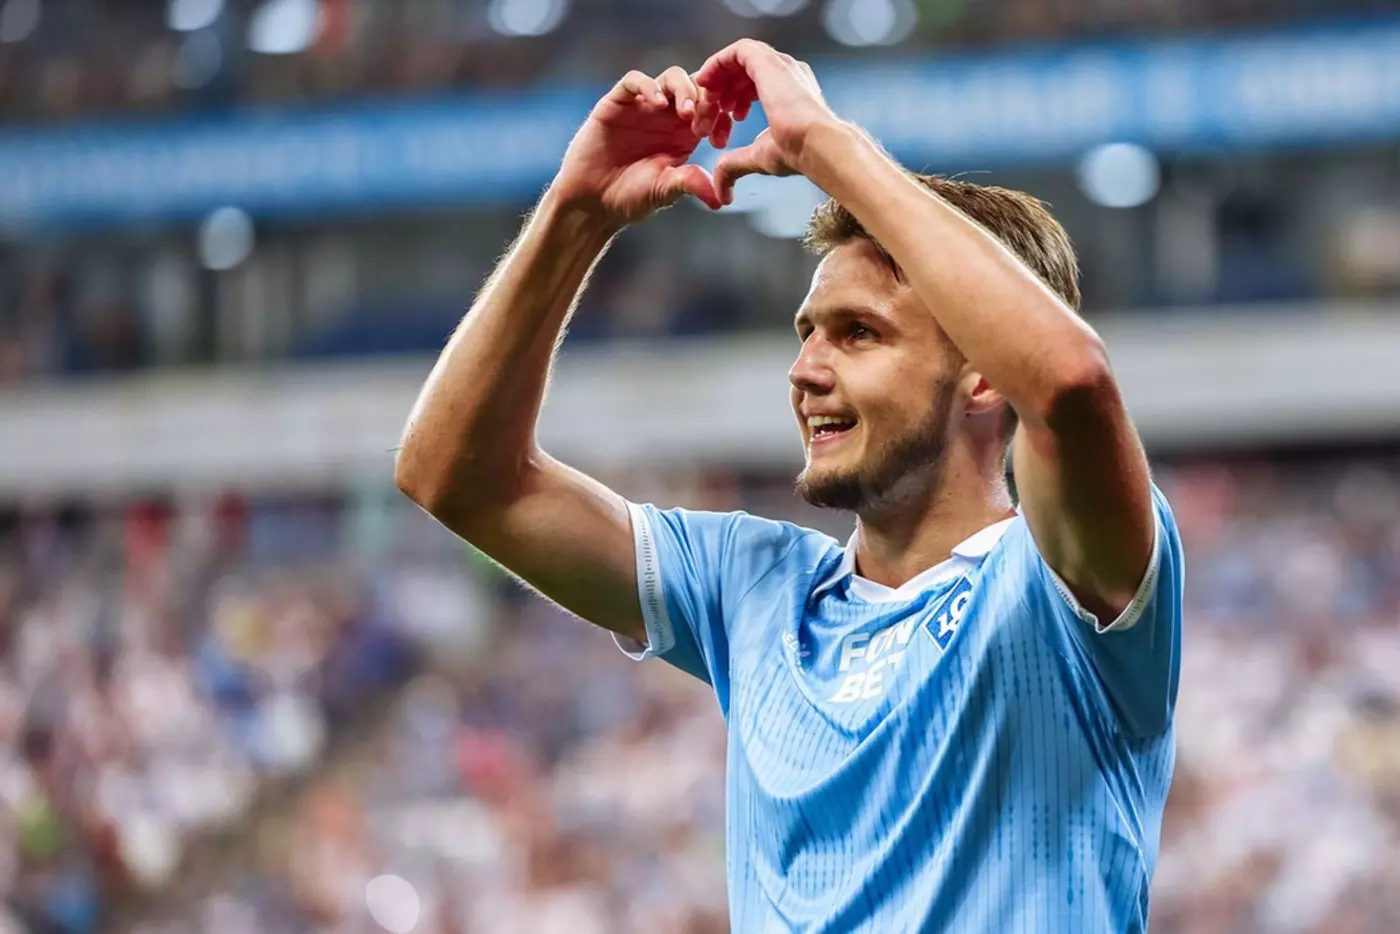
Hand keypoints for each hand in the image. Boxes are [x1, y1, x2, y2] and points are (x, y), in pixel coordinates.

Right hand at [552, 66, 733, 227]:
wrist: (592, 201)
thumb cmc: (629, 197)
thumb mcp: (665, 190)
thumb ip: (690, 183)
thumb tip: (720, 199)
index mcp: (684, 133)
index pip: (712, 108)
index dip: (720, 116)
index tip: (719, 138)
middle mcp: (667, 116)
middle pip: (697, 86)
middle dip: (706, 99)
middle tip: (704, 123)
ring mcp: (643, 106)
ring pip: (671, 78)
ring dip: (684, 89)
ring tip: (686, 113)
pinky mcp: (616, 103)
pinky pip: (635, 81)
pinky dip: (649, 86)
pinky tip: (658, 104)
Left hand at [695, 40, 840, 204]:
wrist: (816, 144)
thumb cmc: (799, 152)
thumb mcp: (759, 158)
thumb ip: (736, 166)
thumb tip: (722, 191)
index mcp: (789, 92)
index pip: (753, 86)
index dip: (732, 104)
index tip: (721, 127)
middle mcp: (786, 74)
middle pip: (743, 74)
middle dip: (721, 97)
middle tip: (709, 122)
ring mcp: (779, 65)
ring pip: (738, 61)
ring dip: (717, 83)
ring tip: (708, 107)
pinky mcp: (767, 61)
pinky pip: (736, 52)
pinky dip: (716, 64)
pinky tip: (705, 84)